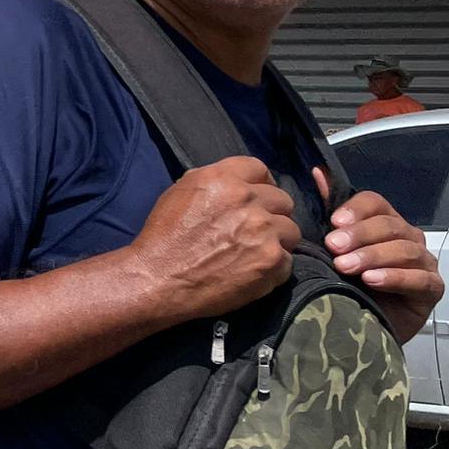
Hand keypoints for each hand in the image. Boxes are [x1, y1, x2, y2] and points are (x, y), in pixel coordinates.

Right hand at [132, 157, 297, 320]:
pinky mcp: (272, 261)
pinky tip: (251, 273)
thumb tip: (234, 184)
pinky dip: (273, 269)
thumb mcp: (179, 192)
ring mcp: (263, 230)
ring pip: (291, 230)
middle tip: (255, 232)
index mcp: (222, 179)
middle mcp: (247, 199)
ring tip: (255, 254)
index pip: (259, 169)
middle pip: (283, 200)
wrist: (158, 280)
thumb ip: (212, 181)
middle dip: (272, 215)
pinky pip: (288, 261)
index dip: (261, 185)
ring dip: (277, 241)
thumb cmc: (163, 238)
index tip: (258, 199)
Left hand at [314, 169, 442, 343]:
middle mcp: (408, 237)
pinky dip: (395, 277)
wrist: (364, 329)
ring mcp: (424, 262)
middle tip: (333, 247)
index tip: (333, 222)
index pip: (376, 202)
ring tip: (346, 267)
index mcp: (385, 222)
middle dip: (360, 235)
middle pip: (390, 224)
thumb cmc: (349, 285)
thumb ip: (330, 212)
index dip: (356, 210)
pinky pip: (419, 279)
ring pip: (404, 249)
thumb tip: (318, 172)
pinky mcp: (433, 289)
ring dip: (373, 256)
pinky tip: (372, 280)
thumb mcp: (335, 250)